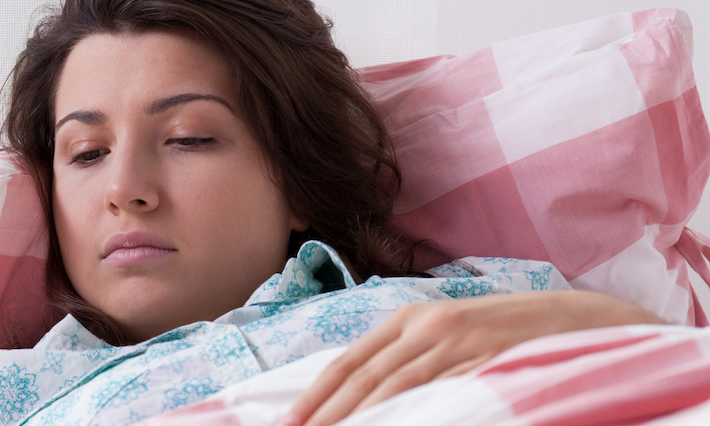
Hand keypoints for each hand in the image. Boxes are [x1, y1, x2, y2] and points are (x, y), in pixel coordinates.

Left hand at [281, 290, 667, 425]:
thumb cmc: (503, 332)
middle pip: (364, 375)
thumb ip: (407, 357)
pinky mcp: (485, 362)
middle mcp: (427, 326)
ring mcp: (456, 343)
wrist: (573, 318)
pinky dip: (410, 414)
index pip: (351, 360)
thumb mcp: (447, 334)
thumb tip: (363, 390)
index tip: (291, 420)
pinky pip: (440, 394)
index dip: (318, 391)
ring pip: (395, 386)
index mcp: (410, 318)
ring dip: (360, 415)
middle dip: (327, 409)